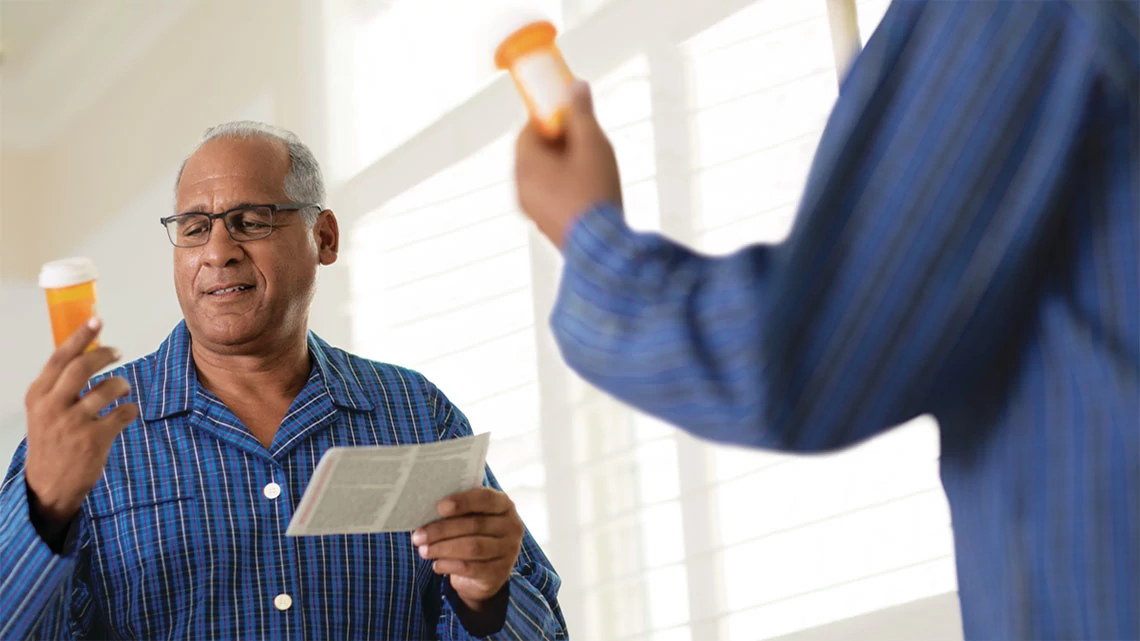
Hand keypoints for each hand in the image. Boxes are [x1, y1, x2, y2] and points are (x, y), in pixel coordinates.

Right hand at [24, 317, 137, 527]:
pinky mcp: (93, 440)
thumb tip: (84, 352)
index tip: (96, 320)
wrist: (48, 486)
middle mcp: (52, 407)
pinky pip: (123, 413)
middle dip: (105, 354)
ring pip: (108, 388)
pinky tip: (126, 414)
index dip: (80, 336)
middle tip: (118, 351)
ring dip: (122, 384)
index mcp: (37, 396)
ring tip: (123, 389)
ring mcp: (73, 424)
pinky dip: (130, 410)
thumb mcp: (43, 411)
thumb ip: (58, 386)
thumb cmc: (51, 442)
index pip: (60, 358)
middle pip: (83, 366)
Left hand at [412, 488, 524, 610]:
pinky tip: (436, 564)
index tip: (439, 507)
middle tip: (418, 535)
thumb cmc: (474, 535)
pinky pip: (471, 568)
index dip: (462, 502)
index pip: (485, 499)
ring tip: (423, 550)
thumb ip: (458, 511)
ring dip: (443, 548)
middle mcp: (511, 526)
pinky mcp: (499, 572)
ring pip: (472, 547)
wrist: (488, 570)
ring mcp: (508, 551)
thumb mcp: (471, 518)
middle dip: (442, 530)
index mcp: (504, 505)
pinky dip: (449, 565)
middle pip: (474, 525)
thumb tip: (425, 510)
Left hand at [515, 80, 623, 247]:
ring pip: (544, 176)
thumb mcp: (593, 144)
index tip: (572, 115)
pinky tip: (592, 190)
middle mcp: (521, 189)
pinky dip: (566, 187)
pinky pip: (551, 196)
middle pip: (536, 154)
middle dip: (561, 142)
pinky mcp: (545, 225)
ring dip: (565, 165)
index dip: (551, 118)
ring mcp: (532, 210)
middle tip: (587, 139)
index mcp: (525, 166)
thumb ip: (582, 113)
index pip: (528, 130)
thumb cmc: (594, 193)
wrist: (601, 247)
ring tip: (594, 165)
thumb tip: (576, 86)